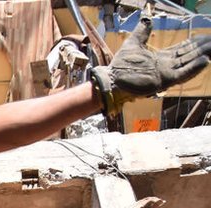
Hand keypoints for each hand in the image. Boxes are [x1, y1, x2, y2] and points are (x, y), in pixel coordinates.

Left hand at [91, 14, 210, 117]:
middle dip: (202, 48)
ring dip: (202, 55)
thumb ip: (143, 32)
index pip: (182, 50)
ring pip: (189, 63)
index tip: (205, 37)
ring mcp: (166, 74)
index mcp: (161, 58)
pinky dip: (193, 68)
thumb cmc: (120, 65)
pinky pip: (182, 74)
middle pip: (189, 55)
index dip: (194, 44)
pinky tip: (205, 60)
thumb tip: (147, 19)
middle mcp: (166, 66)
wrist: (112, 79)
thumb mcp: (134, 43)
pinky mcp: (164, 81)